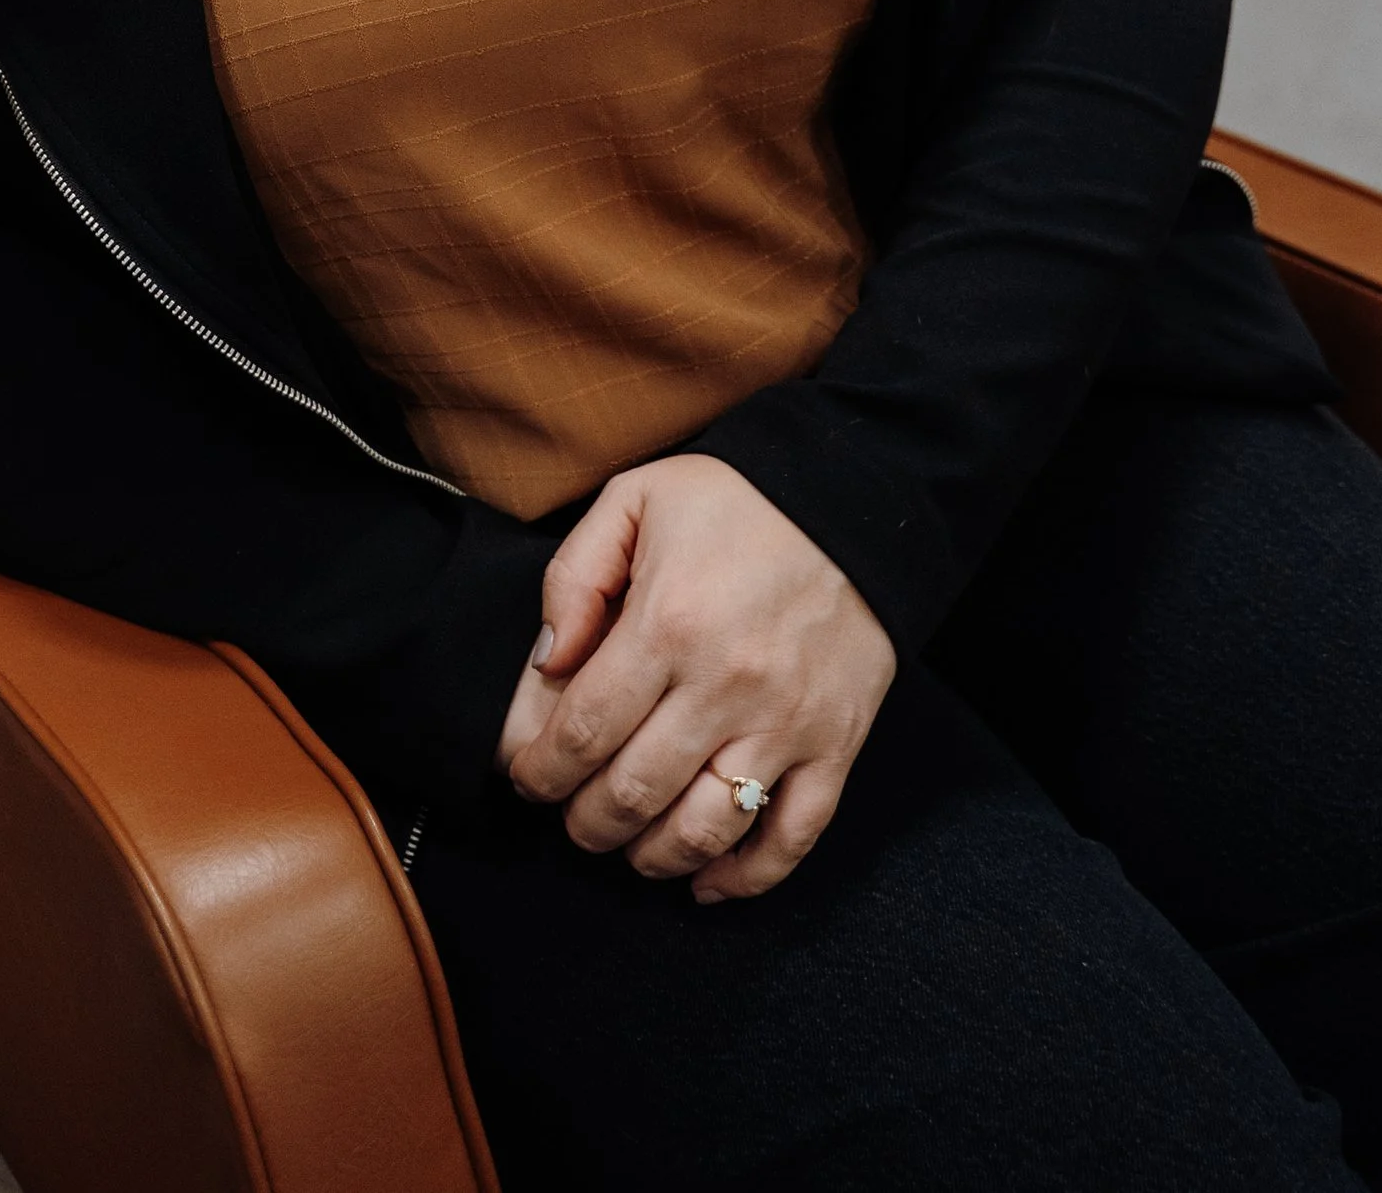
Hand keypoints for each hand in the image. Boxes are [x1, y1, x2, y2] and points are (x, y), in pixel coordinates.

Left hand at [494, 455, 893, 899]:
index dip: (541, 771)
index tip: (528, 779)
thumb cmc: (736, 501)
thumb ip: (576, 576)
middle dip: (585, 822)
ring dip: (652, 857)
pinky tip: (706, 883)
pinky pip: (791, 838)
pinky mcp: (835, 746)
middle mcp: (725, 685)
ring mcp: (786, 724)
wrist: (853, 499)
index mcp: (666, 623)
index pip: (582, 731)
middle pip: (633, 794)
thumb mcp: (636, 499)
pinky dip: (744, 878)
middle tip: (571, 817)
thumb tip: (547, 663)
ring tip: (628, 847)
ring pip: (704, 831)